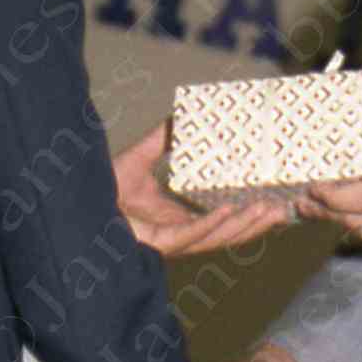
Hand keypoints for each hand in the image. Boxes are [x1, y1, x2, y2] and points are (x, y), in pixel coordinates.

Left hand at [114, 120, 292, 254]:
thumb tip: (181, 117)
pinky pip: (191, 234)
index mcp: (180, 219)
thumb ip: (162, 140)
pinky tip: (231, 210)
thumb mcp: (140, 157)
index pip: (223, 221)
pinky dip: (212, 224)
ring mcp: (171, 242)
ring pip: (218, 238)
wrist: (76, 202)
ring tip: (269, 210)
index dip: (249, 215)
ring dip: (246, 225)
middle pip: (229, 234)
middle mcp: (180, 235)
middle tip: (285, 209)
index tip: (274, 202)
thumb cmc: (103, 188)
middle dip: (258, 224)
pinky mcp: (158, 244)